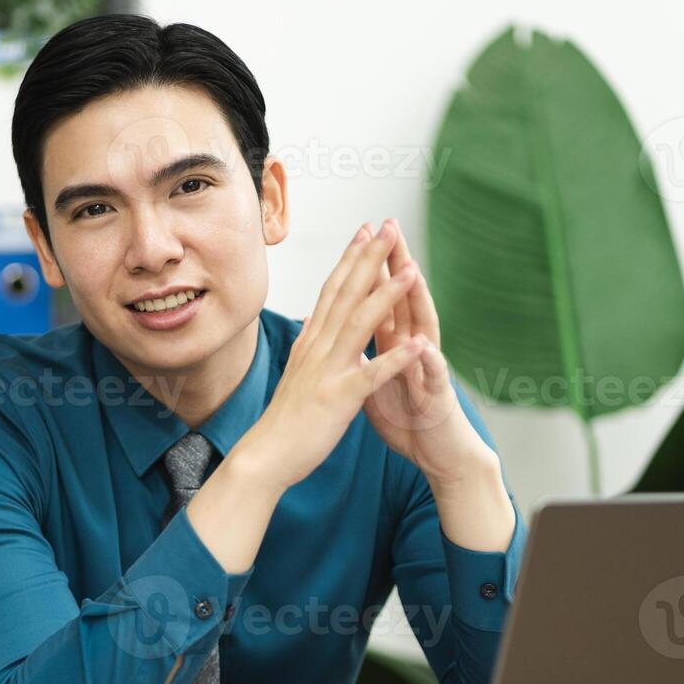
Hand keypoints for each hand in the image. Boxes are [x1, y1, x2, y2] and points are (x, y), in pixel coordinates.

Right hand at [234, 221, 428, 490]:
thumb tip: (310, 319)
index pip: (333, 290)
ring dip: (387, 296)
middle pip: (347, 294)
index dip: (351, 258)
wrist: (265, 455)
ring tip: (411, 271)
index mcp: (311, 341)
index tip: (367, 231)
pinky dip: (395, 358)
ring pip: (360, 324)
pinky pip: (371, 374)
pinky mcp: (339, 398)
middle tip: (389, 228)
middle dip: (370, 259)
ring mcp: (328, 371)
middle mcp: (318, 348)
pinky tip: (419, 344)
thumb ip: (306, 344)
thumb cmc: (283, 418)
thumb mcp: (296, 372)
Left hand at [359, 220, 498, 486]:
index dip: (370, 269)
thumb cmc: (409, 418)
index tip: (360, 235)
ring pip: (425, 329)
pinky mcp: (438, 397)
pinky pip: (433, 377)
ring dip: (419, 301)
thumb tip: (344, 332)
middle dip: (397, 265)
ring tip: (412, 270)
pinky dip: (429, 361)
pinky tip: (426, 345)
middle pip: (405, 300)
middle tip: (390, 228)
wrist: (439, 453)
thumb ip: (366, 353)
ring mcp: (428, 370)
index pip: (381, 298)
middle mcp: (414, 349)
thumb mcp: (378, 381)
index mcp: (394, 345)